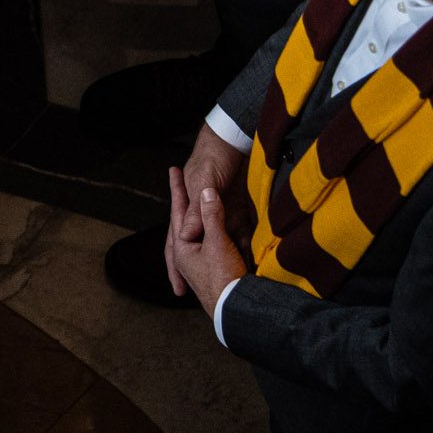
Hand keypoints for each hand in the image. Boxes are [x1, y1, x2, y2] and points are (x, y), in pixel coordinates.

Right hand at [165, 126, 248, 294]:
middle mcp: (204, 215)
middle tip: (207, 293)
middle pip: (201, 247)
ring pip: (223, 243)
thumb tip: (187, 235)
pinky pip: (244, 233)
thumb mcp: (204, 182)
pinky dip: (250, 246)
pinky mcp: (242, 209)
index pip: (177, 241)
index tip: (178, 289)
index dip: (175, 266)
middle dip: (205, 271)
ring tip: (238, 282)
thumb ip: (199, 209)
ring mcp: (223, 213)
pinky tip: (257, 260)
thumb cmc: (212, 158)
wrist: (233, 139)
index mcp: (189, 210)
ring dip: (231, 259)